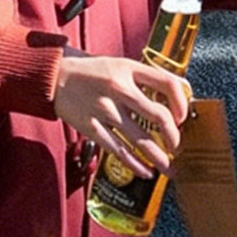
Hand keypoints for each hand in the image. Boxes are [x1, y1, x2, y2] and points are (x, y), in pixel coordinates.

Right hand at [53, 52, 191, 179]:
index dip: (182, 102)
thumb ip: (145, 77)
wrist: (55, 77)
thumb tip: (176, 92)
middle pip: (158, 115)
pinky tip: (145, 172)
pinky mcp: (91, 126)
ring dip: (159, 158)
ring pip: (140, 139)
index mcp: (129, 70)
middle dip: (174, 137)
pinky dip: (134, 164)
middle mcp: (119, 89)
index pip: (167, 83)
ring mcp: (104, 109)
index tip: (182, 117)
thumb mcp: (120, 65)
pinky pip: (118, 150)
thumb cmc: (92, 71)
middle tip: (177, 147)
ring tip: (169, 169)